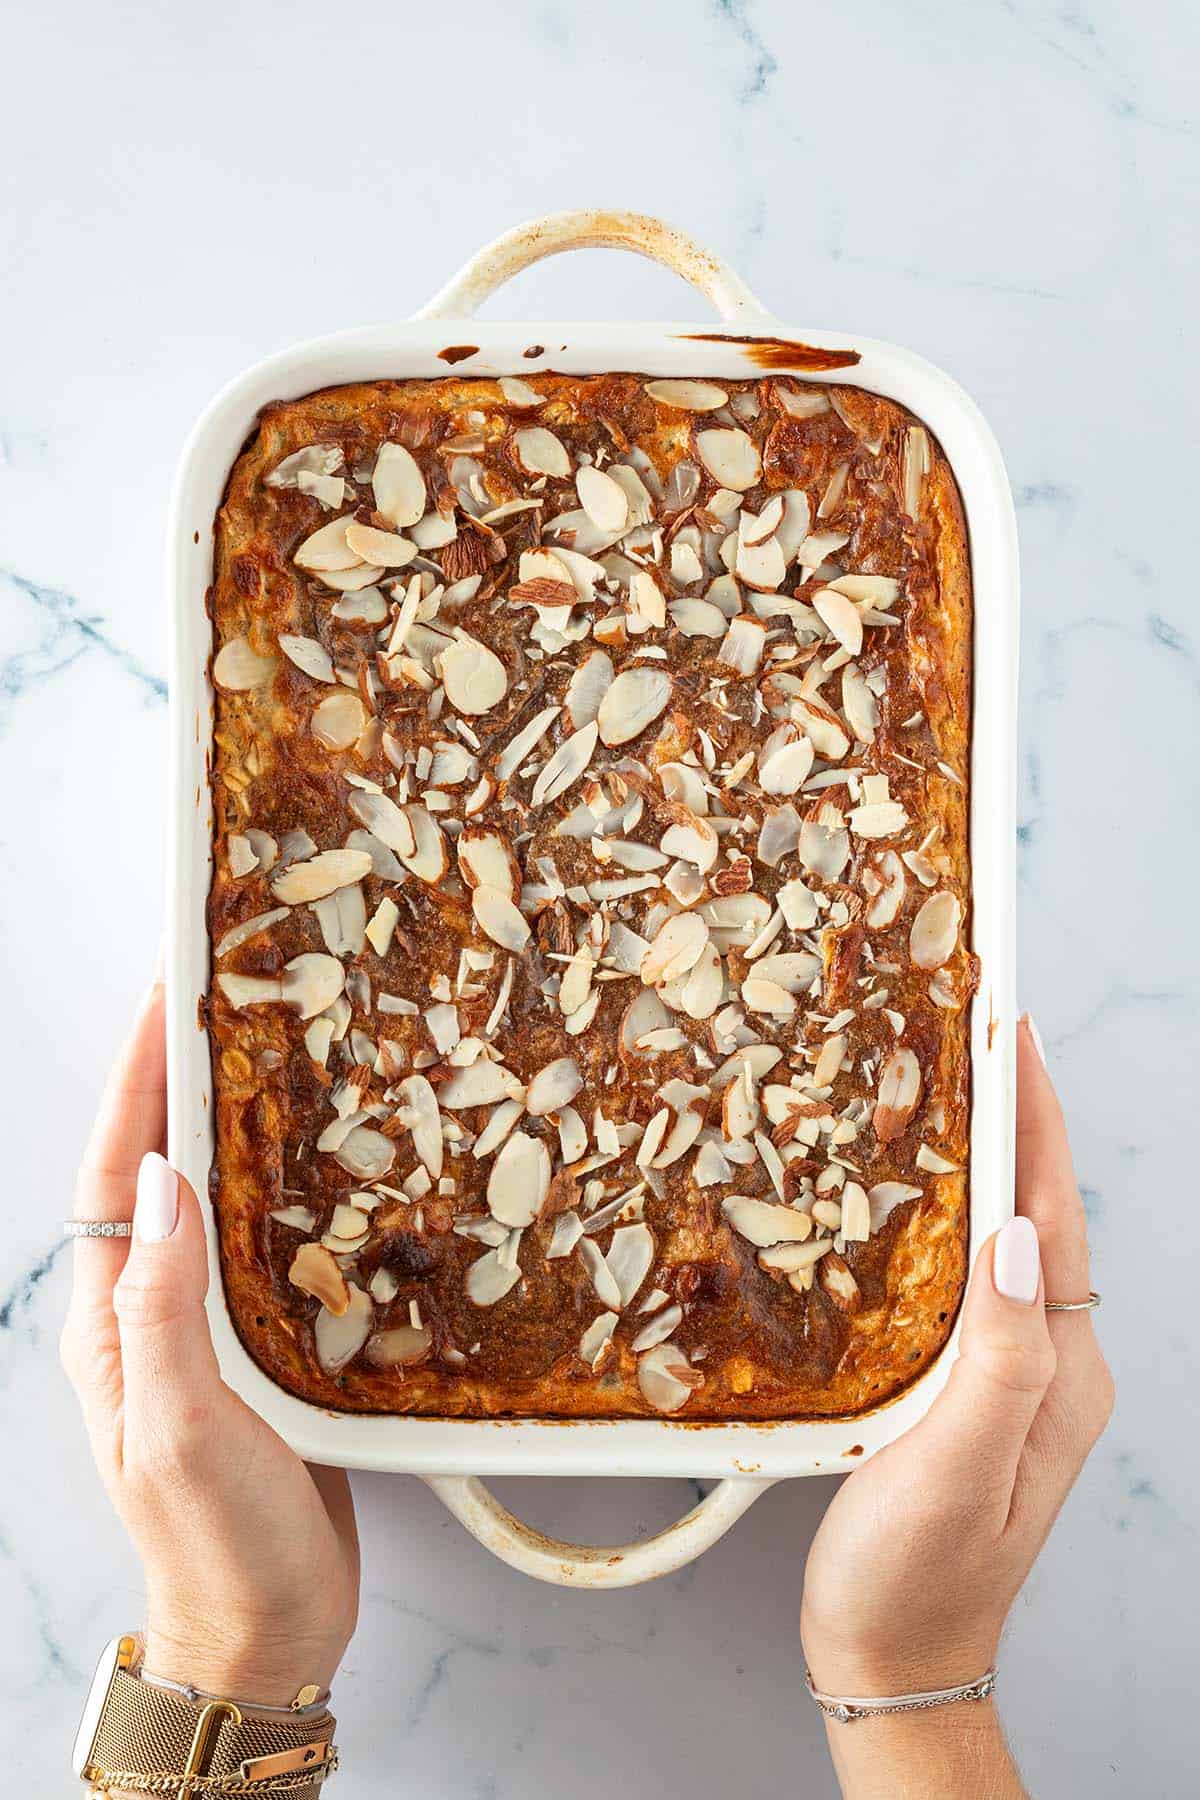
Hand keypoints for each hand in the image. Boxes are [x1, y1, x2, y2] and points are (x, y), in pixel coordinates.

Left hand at [60, 978, 359, 1706]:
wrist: (270, 1630)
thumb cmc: (218, 1543)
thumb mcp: (183, 1426)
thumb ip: (165, 1306)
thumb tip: (169, 1178)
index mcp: (114, 1323)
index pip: (117, 1174)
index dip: (138, 1081)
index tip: (168, 997)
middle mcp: (152, 1315)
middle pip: (162, 1171)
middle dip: (186, 1081)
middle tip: (235, 1001)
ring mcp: (208, 1333)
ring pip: (218, 1201)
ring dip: (242, 1126)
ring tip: (286, 1054)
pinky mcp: (266, 1353)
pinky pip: (268, 1249)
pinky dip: (293, 1190)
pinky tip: (333, 1164)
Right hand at [800, 1018, 1112, 1783]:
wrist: (891, 1662)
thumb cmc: (915, 1580)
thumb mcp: (956, 1473)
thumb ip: (995, 1360)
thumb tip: (1017, 1237)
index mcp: (1059, 1374)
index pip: (1054, 1217)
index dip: (1033, 1120)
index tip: (1009, 1034)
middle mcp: (1046, 1364)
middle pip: (1038, 1213)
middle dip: (1012, 1119)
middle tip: (968, 1035)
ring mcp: (1008, 1376)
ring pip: (1001, 1239)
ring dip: (980, 1160)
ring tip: (940, 1089)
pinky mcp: (963, 1389)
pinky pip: (965, 1277)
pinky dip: (944, 1217)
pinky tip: (906, 1198)